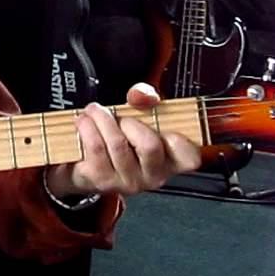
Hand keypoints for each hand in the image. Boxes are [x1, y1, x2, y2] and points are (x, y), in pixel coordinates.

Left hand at [45, 84, 201, 198]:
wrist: (84, 163)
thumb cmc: (121, 137)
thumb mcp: (138, 115)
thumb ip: (145, 99)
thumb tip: (141, 94)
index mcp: (171, 160)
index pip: (190, 158)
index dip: (180, 141)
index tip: (162, 125)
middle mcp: (153, 175)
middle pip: (150, 146)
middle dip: (129, 122)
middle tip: (117, 115)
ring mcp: (128, 181)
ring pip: (118, 144)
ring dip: (102, 119)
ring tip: (95, 111)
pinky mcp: (102, 181)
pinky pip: (96, 148)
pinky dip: (87, 128)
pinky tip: (84, 122)